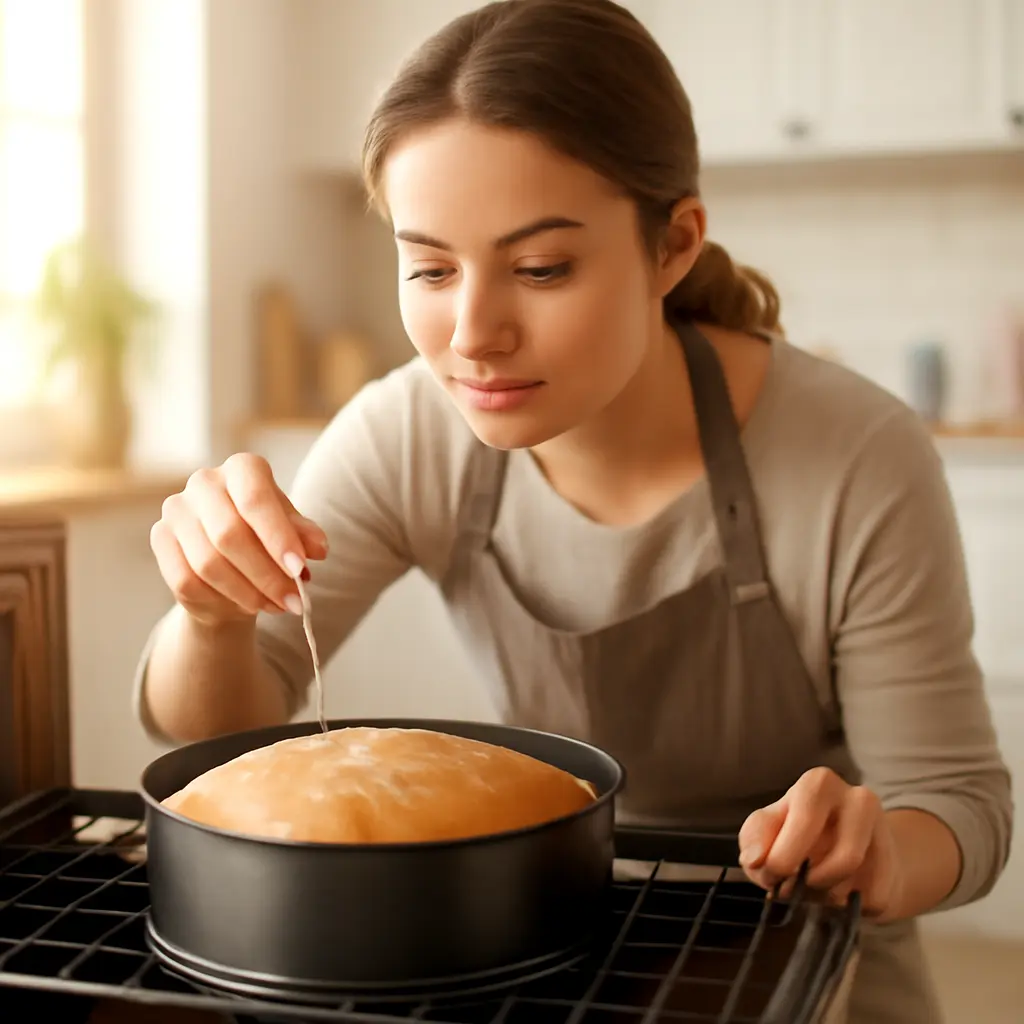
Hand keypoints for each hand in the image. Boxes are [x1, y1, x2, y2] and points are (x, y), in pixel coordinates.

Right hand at [150, 453, 328, 625]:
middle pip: (230, 534)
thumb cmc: (266, 537)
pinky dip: (221, 599)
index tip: (299, 568)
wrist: (229, 559)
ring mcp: (177, 510)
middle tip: (294, 601)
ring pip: (209, 563)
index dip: (278, 536)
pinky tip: (245, 606)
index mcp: (242, 469)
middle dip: (267, 575)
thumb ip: (304, 536)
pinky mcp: (160, 539)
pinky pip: (187, 580)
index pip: (256, 498)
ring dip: (248, 593)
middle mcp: (204, 482)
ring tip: (275, 606)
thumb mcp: (291, 532)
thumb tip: (318, 548)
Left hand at [738, 767, 904, 919]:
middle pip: (844, 859)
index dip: (782, 860)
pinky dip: (843, 906)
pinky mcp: (893, 867)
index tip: (768, 875)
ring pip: (859, 885)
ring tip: (807, 886)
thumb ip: (755, 838)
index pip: (805, 825)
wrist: (841, 848)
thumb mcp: (767, 826)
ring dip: (823, 895)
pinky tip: (832, 891)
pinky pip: (869, 901)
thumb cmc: (795, 832)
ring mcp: (884, 833)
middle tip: (787, 889)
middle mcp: (859, 800)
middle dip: (810, 883)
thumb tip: (755, 860)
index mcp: (820, 784)